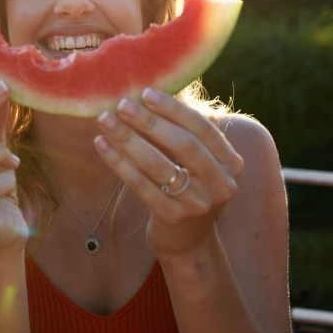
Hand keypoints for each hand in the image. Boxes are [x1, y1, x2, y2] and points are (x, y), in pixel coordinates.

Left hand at [93, 88, 244, 259]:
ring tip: (105, 120)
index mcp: (231, 163)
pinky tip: (101, 145)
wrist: (187, 241)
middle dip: (150, 122)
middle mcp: (222, 185)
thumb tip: (148, 92)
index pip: (202, 128)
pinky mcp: (173, 219)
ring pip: (158, 166)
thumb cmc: (187, 185)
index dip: (174, 109)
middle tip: (122, 104)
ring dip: (128, 139)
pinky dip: (119, 162)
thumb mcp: (196, 161)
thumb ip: (183, 131)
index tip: (146, 92)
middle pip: (183, 146)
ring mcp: (199, 204)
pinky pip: (141, 185)